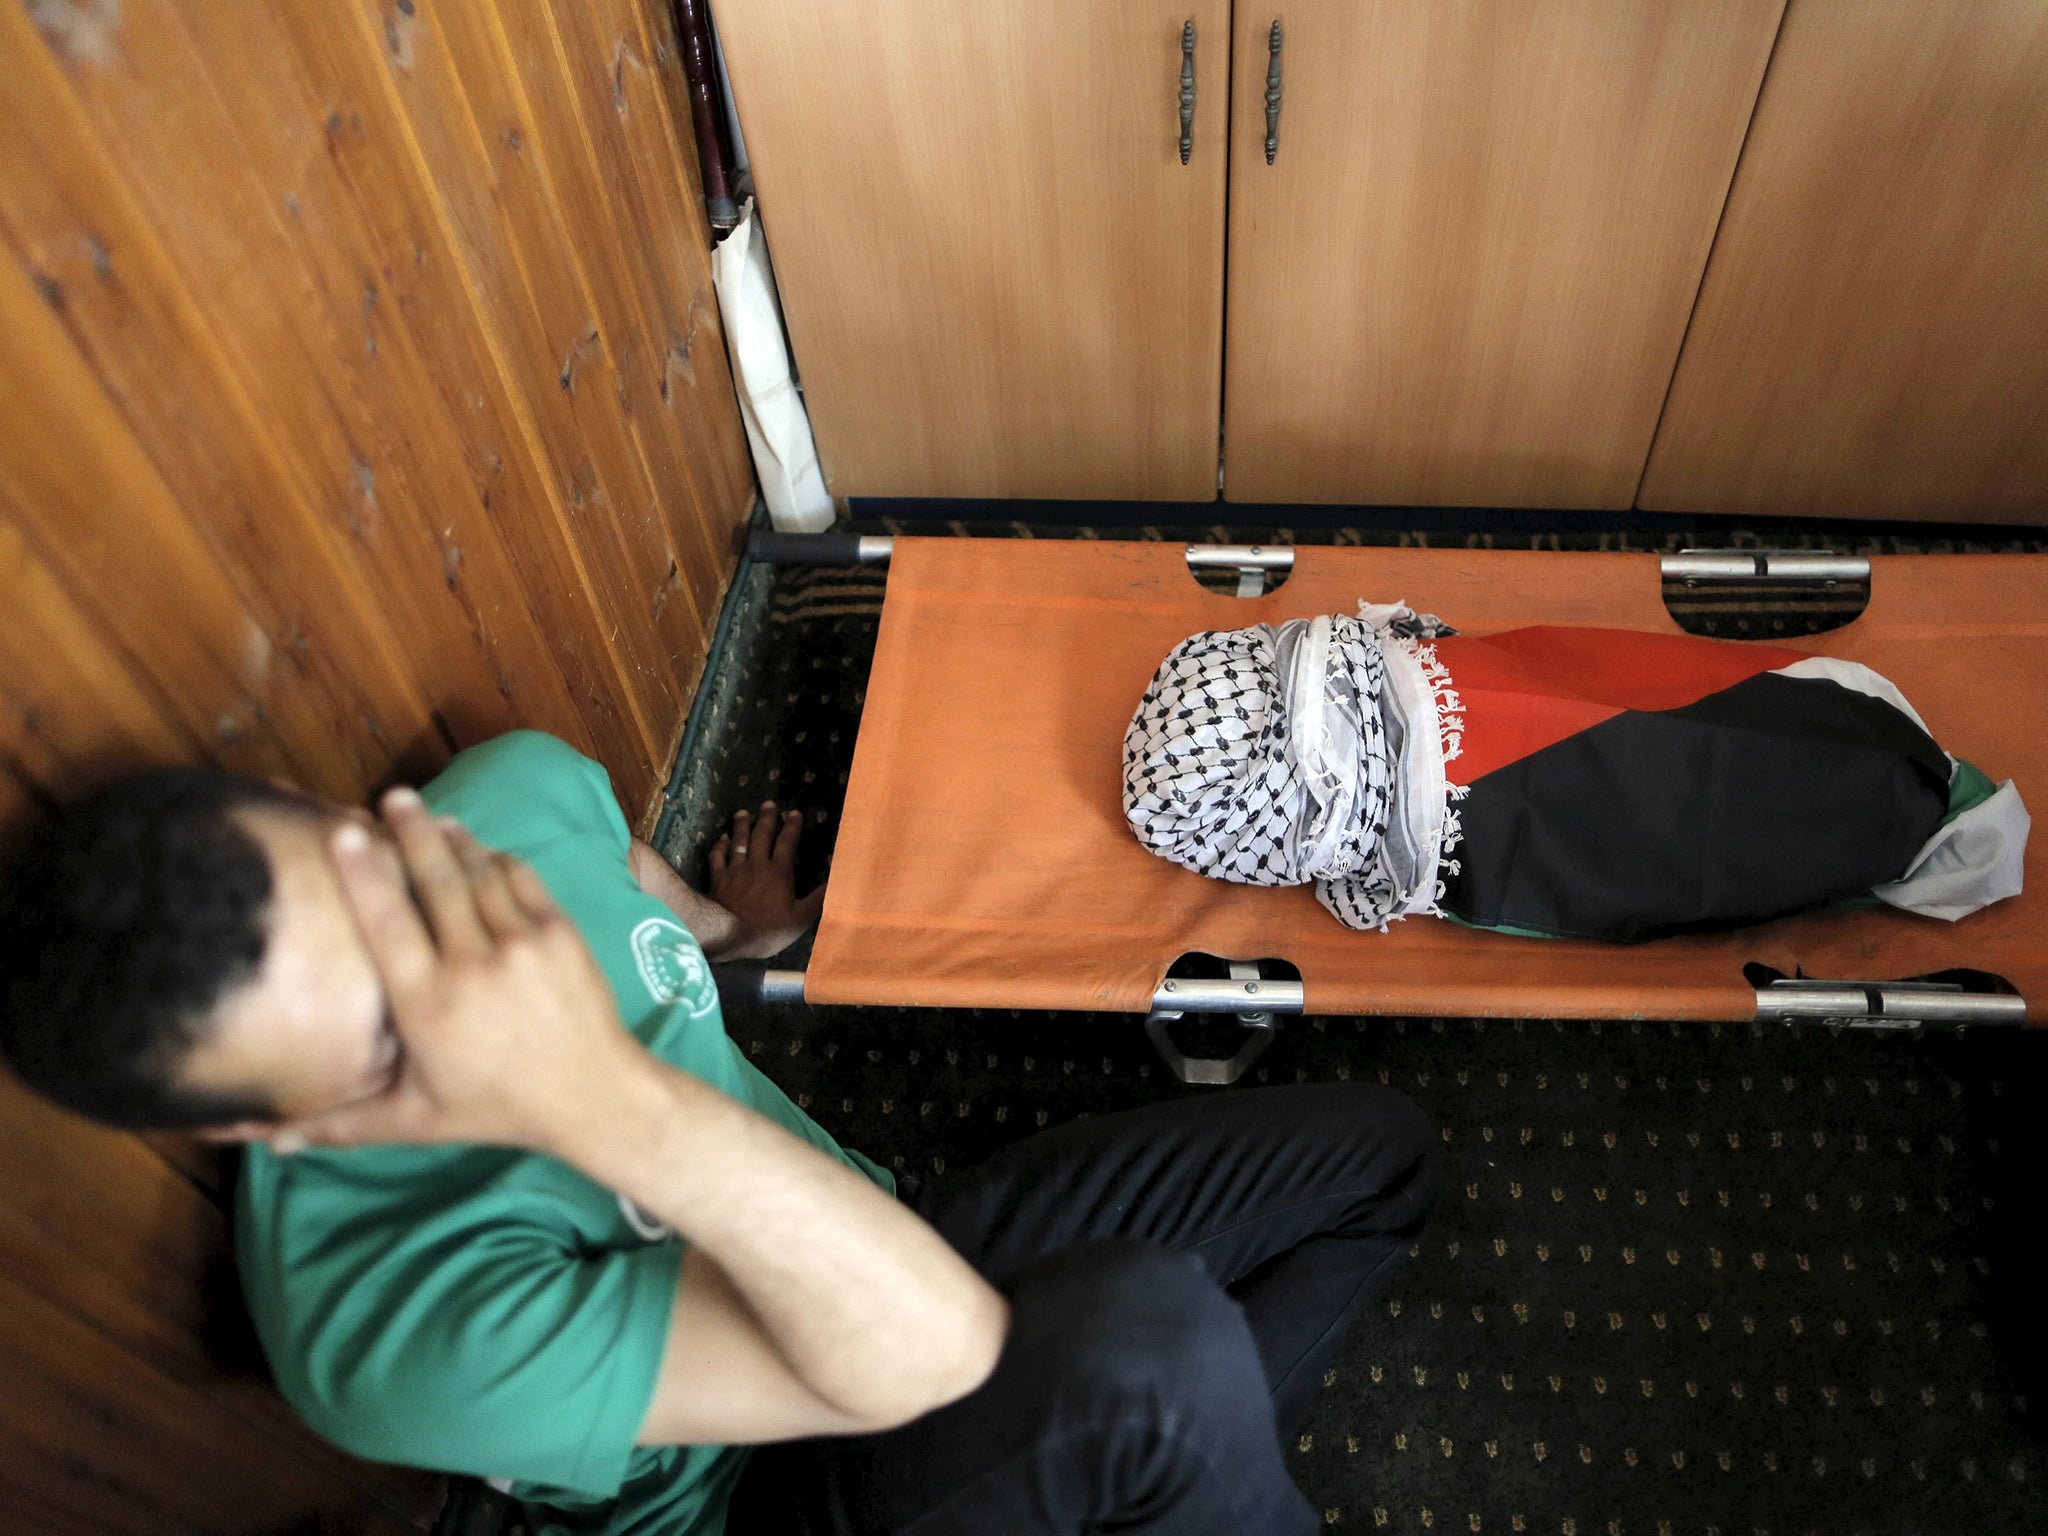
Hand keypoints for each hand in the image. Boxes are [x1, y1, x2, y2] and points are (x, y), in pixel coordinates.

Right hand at [265, 790, 644, 1155]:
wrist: (592, 1096)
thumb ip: (335, 1124)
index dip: (364, 873)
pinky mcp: (559, 932)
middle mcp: (474, 966)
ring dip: (449, 838)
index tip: (342, 832)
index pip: (387, 923)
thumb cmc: (494, 1109)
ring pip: (477, 872)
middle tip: (388, 799)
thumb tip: (258, 1138)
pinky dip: (492, 857)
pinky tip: (473, 844)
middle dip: (408, 833)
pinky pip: (518, 878)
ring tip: (422, 813)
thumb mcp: (412, 1122)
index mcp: (429, 1005)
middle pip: (434, 881)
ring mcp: (522, 943)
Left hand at [707, 802, 826, 959]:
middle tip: (768, 803)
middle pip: (762, 836)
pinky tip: (722, 838)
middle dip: (767, 819)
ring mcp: (735, 871)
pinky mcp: (718, 880)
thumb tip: (837, 881)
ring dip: (742, 826)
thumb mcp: (800, 919)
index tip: (794, 812)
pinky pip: (717, 858)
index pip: (787, 843)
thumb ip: (818, 899)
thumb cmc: (767, 929)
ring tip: (744, 812)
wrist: (727, 933)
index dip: (791, 827)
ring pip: (739, 842)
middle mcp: (757, 865)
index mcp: (779, 872)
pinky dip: (719, 846)